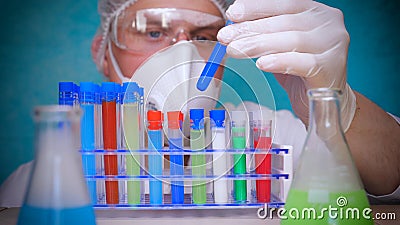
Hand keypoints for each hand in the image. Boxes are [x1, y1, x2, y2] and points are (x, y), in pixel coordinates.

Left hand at [218, 0, 355, 130]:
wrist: (326, 101)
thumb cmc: (301, 71)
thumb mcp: (281, 47)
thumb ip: (265, 34)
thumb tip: (233, 28)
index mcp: (315, 11)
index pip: (283, 3)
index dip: (257, 7)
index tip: (232, 13)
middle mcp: (329, 23)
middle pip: (284, 22)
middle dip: (250, 29)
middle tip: (225, 37)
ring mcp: (334, 45)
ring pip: (291, 40)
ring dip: (258, 44)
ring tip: (234, 50)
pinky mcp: (332, 68)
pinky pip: (303, 63)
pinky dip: (280, 62)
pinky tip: (261, 64)